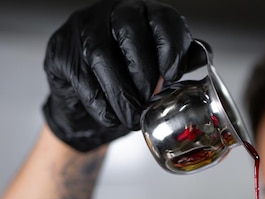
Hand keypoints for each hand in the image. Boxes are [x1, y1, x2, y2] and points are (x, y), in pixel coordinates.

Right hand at [42, 0, 203, 150]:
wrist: (87, 105)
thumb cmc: (129, 84)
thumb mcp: (161, 73)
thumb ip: (180, 65)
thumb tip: (204, 63)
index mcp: (145, 15)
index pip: (163, 18)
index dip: (170, 46)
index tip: (173, 76)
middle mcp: (113, 13)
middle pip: (129, 31)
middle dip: (143, 72)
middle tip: (149, 102)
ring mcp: (82, 28)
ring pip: (100, 54)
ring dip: (121, 93)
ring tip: (132, 118)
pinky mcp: (60, 51)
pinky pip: (79, 76)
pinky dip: (99, 102)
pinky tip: (111, 117)